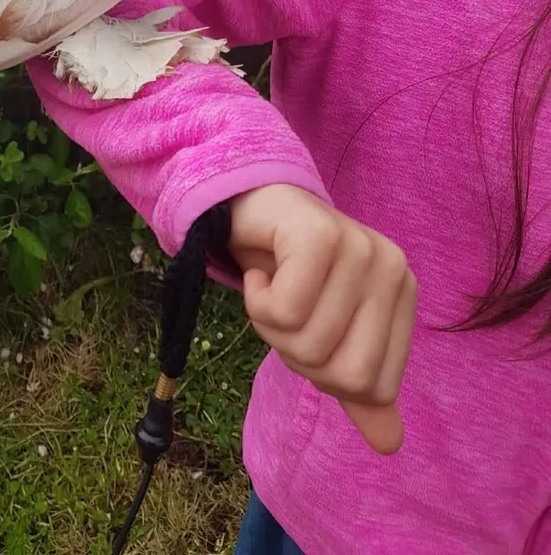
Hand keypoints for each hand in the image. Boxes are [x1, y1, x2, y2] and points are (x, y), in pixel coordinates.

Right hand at [228, 184, 416, 454]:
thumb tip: (389, 445)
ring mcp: (360, 247)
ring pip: (308, 342)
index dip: (324, 375)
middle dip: (295, 353)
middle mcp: (393, 269)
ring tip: (269, 287)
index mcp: (402, 295)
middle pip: (343, 374)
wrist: (248, 206)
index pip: (373, 388)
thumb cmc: (290, 271)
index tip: (308, 325)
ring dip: (269, 325)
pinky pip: (285, 309)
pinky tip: (260, 271)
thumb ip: (356, 383)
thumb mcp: (325, 332)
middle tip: (284, 308)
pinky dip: (257, 300)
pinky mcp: (319, 234)